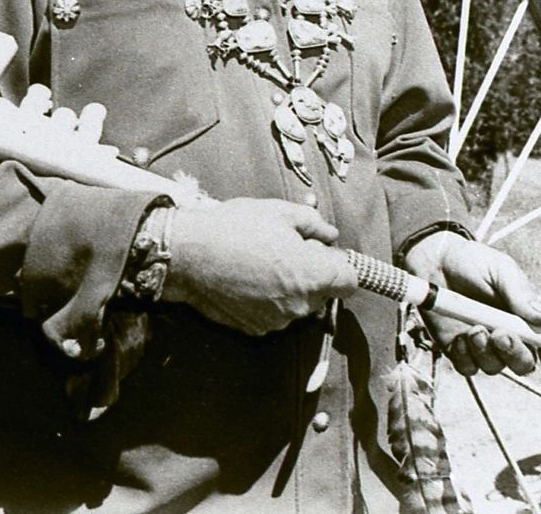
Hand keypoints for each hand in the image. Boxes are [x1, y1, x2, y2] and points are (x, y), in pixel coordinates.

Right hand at [162, 198, 357, 335]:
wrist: (189, 255)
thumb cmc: (235, 228)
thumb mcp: (281, 211)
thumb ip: (315, 224)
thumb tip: (330, 235)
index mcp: (313, 275)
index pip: (351, 281)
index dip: (341, 265)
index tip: (325, 253)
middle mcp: (300, 305)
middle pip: (324, 293)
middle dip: (314, 274)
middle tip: (288, 250)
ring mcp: (277, 321)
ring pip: (299, 305)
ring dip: (291, 288)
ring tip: (264, 263)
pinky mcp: (255, 329)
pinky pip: (275, 314)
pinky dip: (270, 300)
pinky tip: (249, 279)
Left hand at [403, 231, 540, 379]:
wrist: (436, 262)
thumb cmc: (474, 262)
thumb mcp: (502, 270)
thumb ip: (520, 293)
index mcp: (526, 319)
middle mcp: (508, 337)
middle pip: (523, 364)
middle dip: (515, 354)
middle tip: (501, 335)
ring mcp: (484, 347)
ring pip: (495, 367)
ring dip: (486, 352)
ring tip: (474, 328)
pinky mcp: (459, 351)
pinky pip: (468, 367)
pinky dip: (465, 356)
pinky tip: (460, 336)